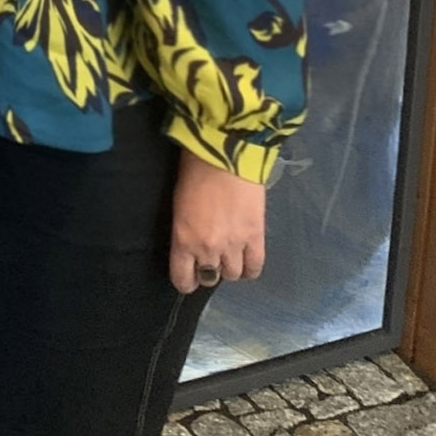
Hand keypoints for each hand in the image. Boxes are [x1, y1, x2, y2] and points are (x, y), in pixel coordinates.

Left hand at [169, 152, 265, 294]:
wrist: (226, 153)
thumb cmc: (194, 170)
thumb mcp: (179, 204)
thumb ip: (185, 229)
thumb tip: (192, 241)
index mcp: (183, 240)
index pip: (183, 279)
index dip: (186, 282)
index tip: (189, 276)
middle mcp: (207, 249)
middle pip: (210, 278)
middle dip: (209, 270)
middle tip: (211, 257)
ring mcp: (234, 245)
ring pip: (233, 275)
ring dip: (230, 266)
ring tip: (230, 253)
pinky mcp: (256, 236)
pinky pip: (255, 266)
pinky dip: (251, 268)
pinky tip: (247, 259)